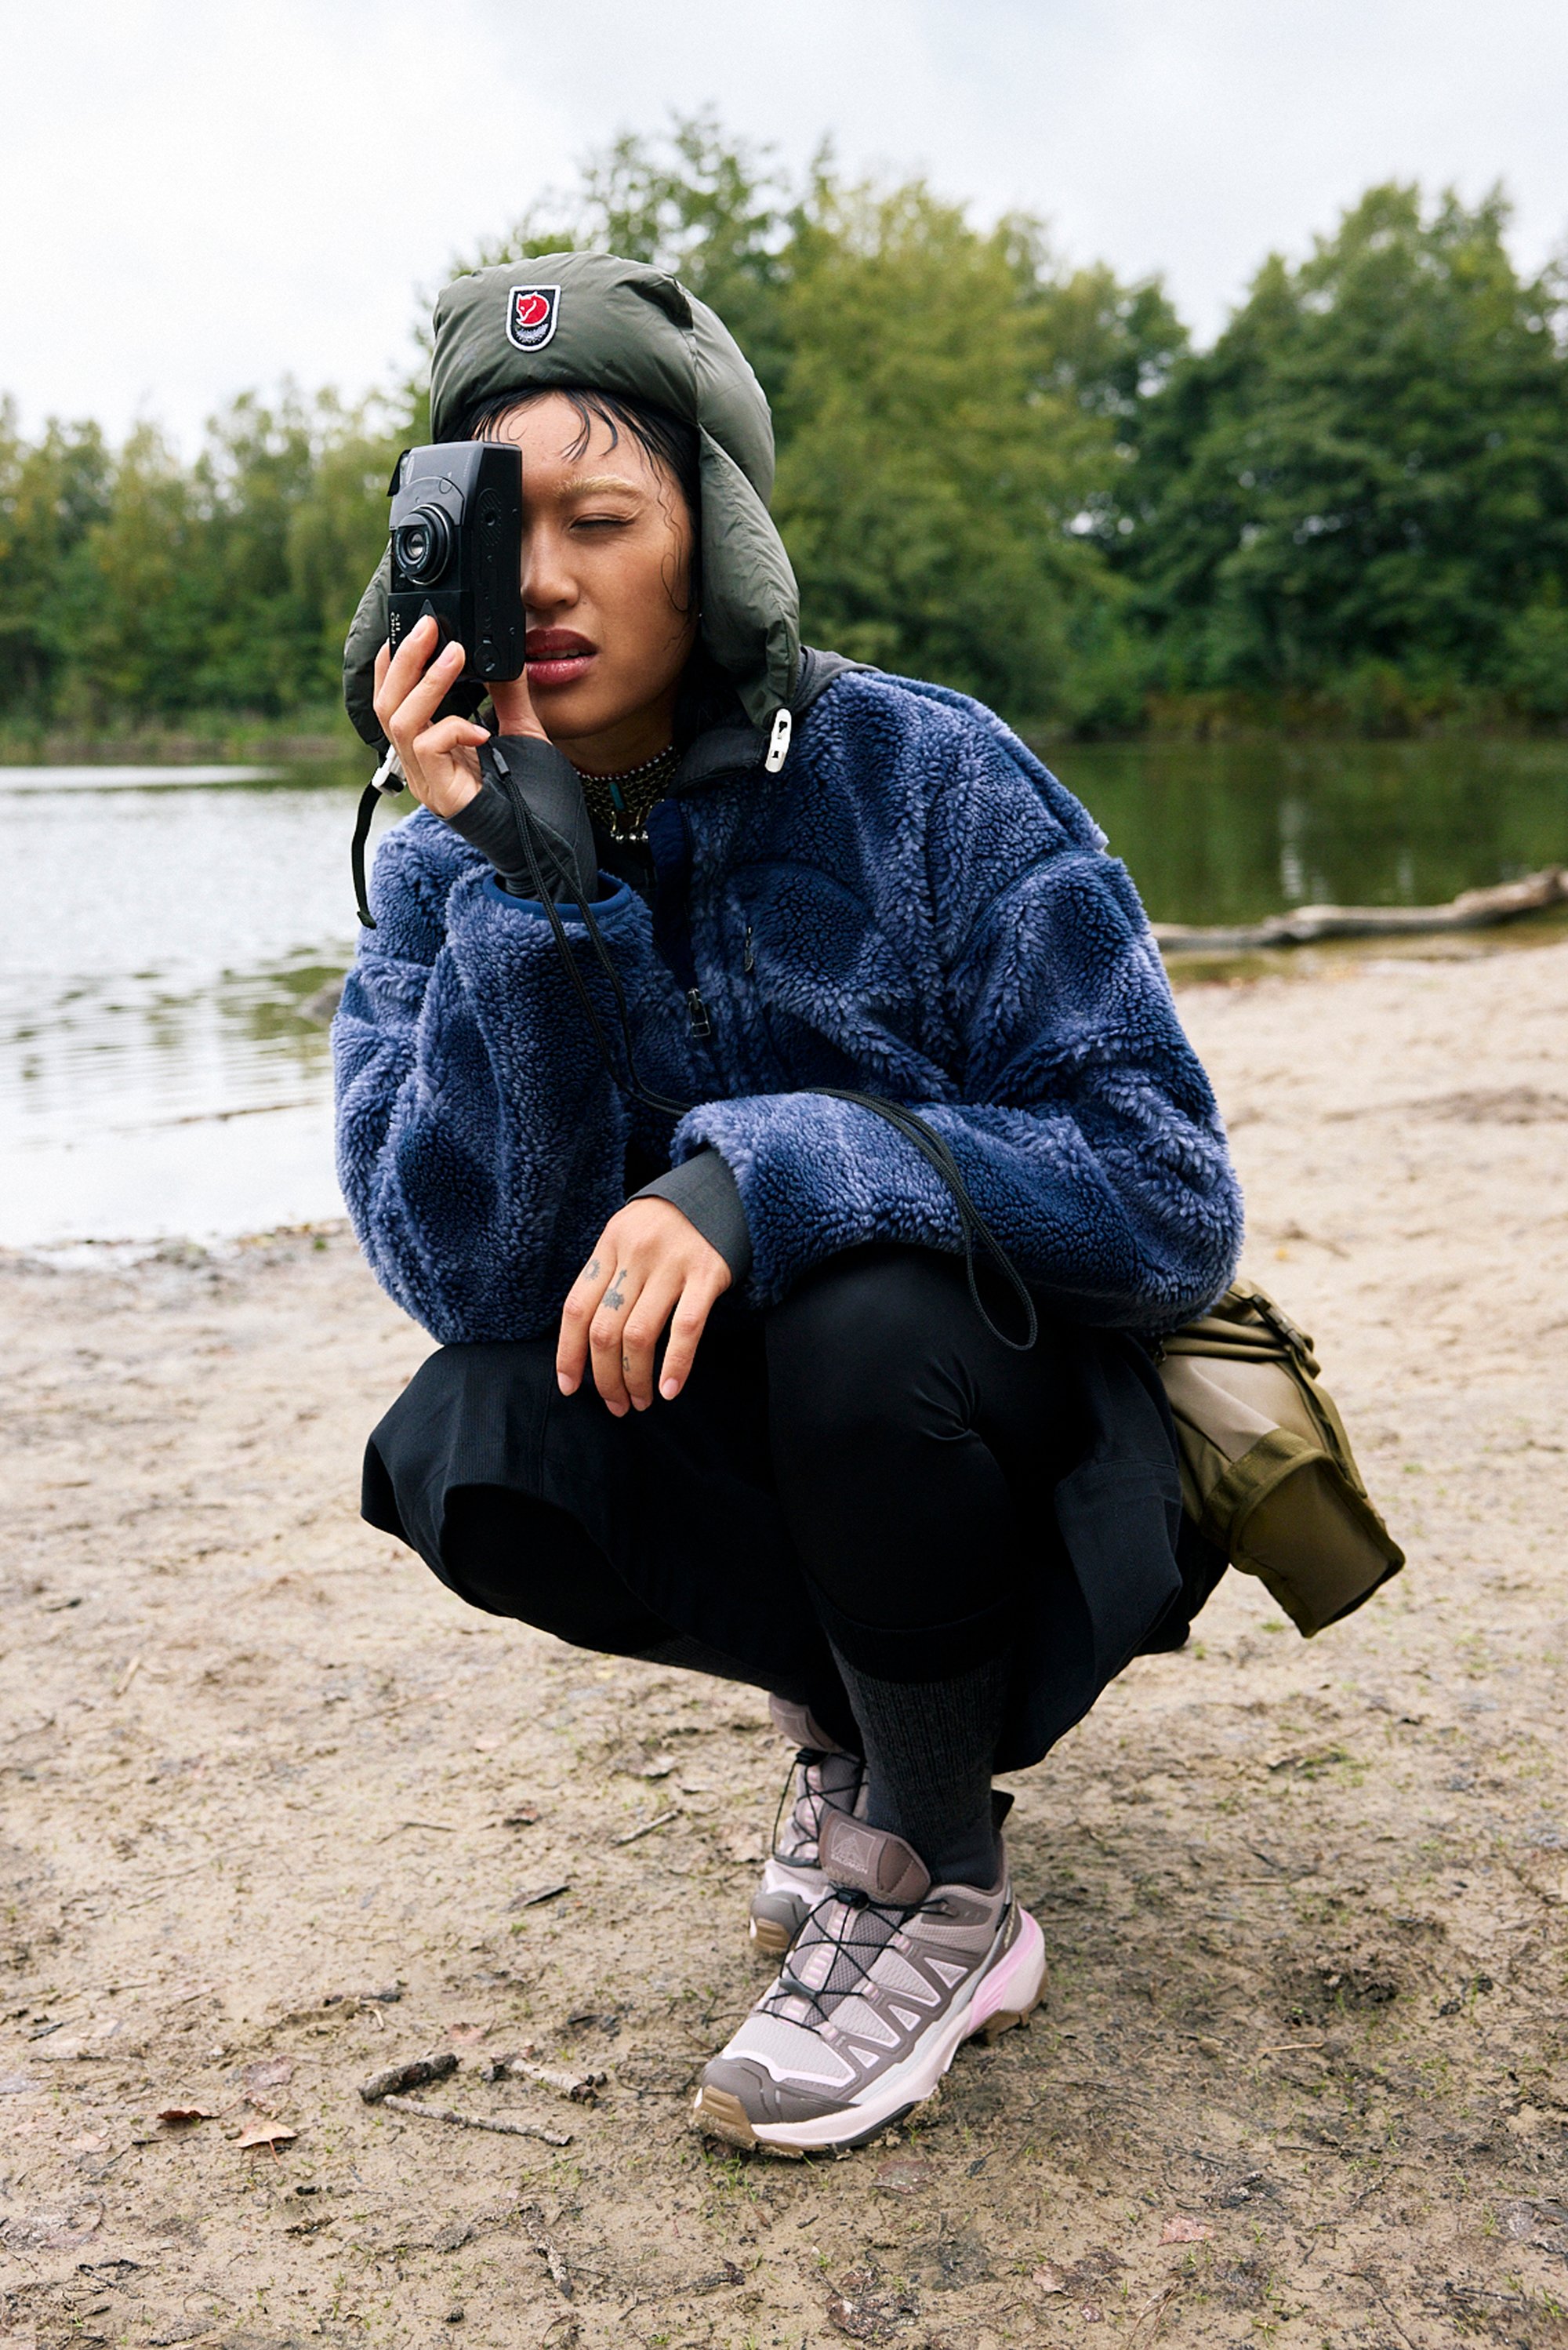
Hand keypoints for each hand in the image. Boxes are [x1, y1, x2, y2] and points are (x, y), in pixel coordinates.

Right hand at [372, 615, 548, 819]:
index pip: (393, 701)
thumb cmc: (537, 800)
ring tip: (456, 654)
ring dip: (427, 682)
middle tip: (430, 627)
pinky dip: (452, 728)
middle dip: (407, 661)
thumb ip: (508, 696)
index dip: (394, 665)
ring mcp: (428, 782)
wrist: (553, 847)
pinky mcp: (442, 796)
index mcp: (431, 751)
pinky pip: (428, 748)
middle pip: (387, 704)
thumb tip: (501, 655)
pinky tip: (481, 729)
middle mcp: (421, 766)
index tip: (412, 629)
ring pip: (401, 721)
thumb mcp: (523, 733)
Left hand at [557, 1200, 731, 1414]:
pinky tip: (670, 1391)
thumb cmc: (667, 1225)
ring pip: (639, 1335)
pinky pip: (686, 1328)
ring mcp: (672, 1264)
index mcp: (609, 1245)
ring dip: (635, 1379)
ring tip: (641, 1401)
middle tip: (615, 1405)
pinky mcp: (708, 1274)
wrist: (722, 1188)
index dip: (568, 1353)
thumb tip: (586, 1343)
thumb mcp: (627, 1237)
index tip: (569, 1387)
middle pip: (605, 1329)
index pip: (576, 1308)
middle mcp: (635, 1254)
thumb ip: (607, 1278)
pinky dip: (676, 1365)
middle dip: (604, 1378)